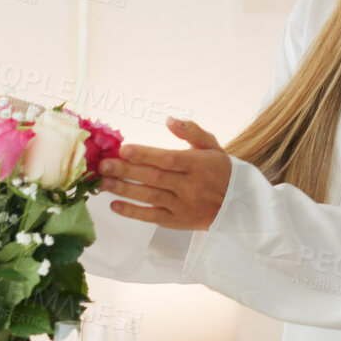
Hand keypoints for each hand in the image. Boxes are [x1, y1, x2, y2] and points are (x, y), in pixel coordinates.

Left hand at [99, 117, 231, 230]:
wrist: (237, 205)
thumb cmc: (220, 170)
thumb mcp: (212, 146)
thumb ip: (191, 131)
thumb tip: (169, 119)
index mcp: (197, 165)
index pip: (168, 159)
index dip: (145, 154)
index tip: (123, 149)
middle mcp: (189, 186)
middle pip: (154, 178)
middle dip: (126, 171)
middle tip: (103, 165)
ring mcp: (182, 206)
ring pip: (150, 197)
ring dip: (125, 190)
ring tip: (103, 183)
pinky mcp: (176, 221)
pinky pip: (152, 216)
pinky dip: (133, 212)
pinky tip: (115, 205)